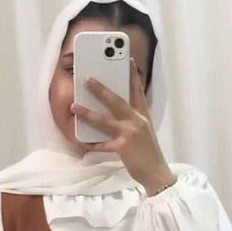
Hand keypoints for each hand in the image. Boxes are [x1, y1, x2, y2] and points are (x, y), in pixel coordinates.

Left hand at [71, 58, 175, 194]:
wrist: (157, 173)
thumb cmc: (149, 153)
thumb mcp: (144, 132)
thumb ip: (132, 120)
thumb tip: (113, 113)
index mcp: (143, 115)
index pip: (137, 90)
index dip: (132, 74)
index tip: (127, 58)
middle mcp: (137, 121)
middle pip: (116, 100)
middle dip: (100, 88)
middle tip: (87, 78)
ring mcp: (130, 134)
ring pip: (104, 120)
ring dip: (87, 113)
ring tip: (74, 106)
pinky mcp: (123, 148)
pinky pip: (102, 145)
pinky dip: (92, 144)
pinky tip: (81, 142)